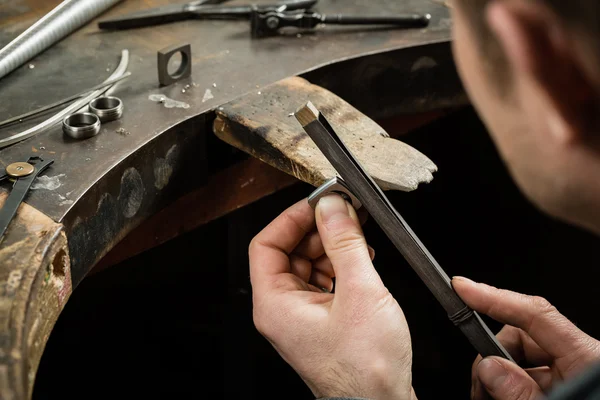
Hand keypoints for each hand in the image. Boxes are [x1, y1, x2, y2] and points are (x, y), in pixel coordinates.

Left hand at [249, 195, 414, 399]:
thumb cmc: (366, 368)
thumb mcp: (359, 292)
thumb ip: (345, 243)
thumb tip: (333, 205)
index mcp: (275, 303)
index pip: (266, 244)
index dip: (292, 218)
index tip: (320, 203)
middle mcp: (281, 310)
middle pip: (288, 252)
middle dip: (318, 231)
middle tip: (347, 215)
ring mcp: (300, 317)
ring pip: (308, 265)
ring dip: (332, 248)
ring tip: (360, 242)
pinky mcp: (320, 321)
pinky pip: (322, 282)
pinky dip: (340, 267)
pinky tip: (362, 263)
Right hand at [453, 277, 599, 399]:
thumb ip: (522, 393)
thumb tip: (488, 366)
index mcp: (587, 359)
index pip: (535, 315)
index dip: (495, 298)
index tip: (462, 288)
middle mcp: (579, 360)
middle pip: (521, 338)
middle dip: (492, 358)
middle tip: (480, 391)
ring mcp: (570, 374)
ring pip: (519, 360)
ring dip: (498, 379)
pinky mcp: (562, 387)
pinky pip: (527, 376)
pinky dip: (510, 388)